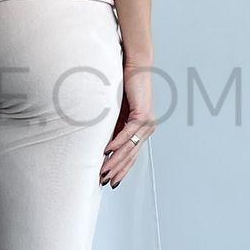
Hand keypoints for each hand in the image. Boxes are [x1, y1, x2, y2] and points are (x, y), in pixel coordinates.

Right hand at [101, 63, 155, 186]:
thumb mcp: (116, 112)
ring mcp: (147, 123)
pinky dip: (116, 143)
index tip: (110, 183)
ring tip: (103, 171)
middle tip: (104, 182)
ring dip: (115, 161)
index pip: (131, 156)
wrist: (135, 66)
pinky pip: (127, 133)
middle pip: (130, 156)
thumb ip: (113, 128)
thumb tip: (102, 147)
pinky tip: (107, 152)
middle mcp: (148, 129)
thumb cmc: (124, 86)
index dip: (121, 170)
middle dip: (116, 171)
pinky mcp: (143, 115)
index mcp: (142, 130)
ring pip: (129, 148)